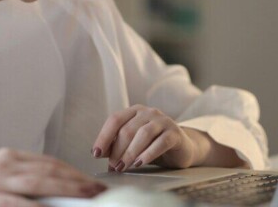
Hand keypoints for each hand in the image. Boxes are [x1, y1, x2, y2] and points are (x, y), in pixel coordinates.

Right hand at [0, 148, 105, 206]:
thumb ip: (24, 181)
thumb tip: (60, 191)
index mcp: (8, 157)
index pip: (49, 162)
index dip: (73, 172)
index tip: (92, 182)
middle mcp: (3, 166)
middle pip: (49, 172)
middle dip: (77, 182)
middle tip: (99, 191)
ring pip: (39, 188)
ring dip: (67, 195)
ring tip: (86, 201)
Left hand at [91, 104, 206, 171]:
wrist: (181, 148)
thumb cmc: (153, 145)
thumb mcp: (133, 144)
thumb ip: (117, 145)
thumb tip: (99, 153)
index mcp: (135, 111)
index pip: (115, 119)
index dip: (104, 136)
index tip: (96, 153)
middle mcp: (149, 112)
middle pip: (128, 129)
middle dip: (117, 150)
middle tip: (113, 166)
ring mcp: (163, 121)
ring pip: (143, 134)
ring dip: (130, 153)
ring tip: (123, 167)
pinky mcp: (175, 133)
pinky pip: (160, 142)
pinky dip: (148, 153)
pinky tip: (139, 163)